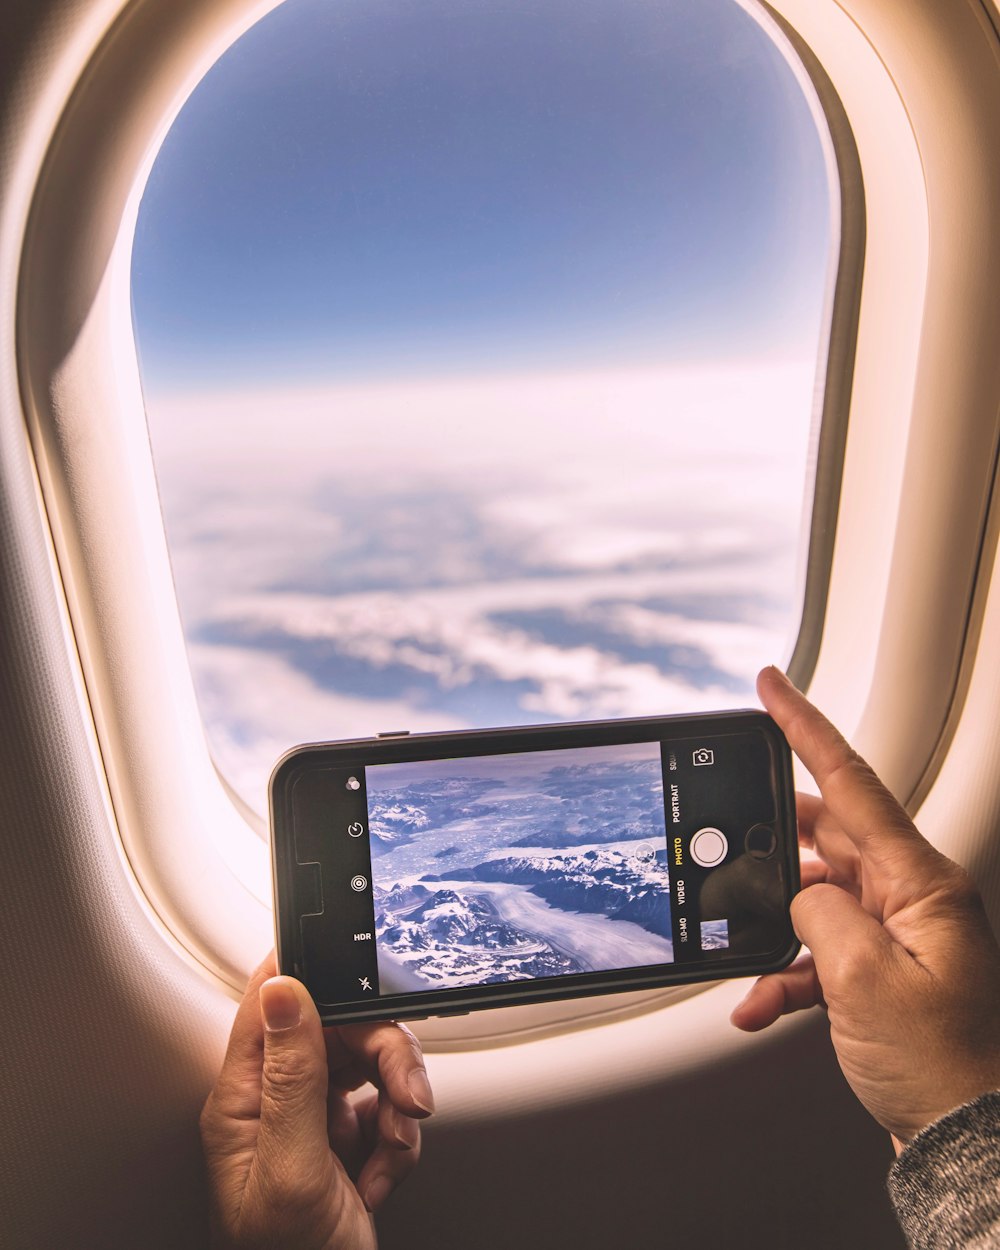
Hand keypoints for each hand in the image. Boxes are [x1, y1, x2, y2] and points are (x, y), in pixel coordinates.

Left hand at [200, 953, 433, 1249]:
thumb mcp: (291, 1167)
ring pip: (368, 1065)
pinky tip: (384, 1171)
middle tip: (408, 1093)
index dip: (314, 978)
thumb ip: (291, 1076)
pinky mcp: (342, 1141)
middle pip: (338, 1029)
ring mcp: (309, 1122)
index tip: (360, 973)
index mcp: (242, 1098)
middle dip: (385, 1057)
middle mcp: (273, 1101)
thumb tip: (283, 989)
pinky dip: (398, 1137)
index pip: (271, 1004)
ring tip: (399, 1141)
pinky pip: (384, 1107)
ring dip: (398, 1100)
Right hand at [732, 667, 999, 1148]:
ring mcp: (896, 931)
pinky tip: (759, 1001)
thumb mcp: (861, 981)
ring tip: (747, 960)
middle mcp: (912, 896)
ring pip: (814, 897)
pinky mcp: (881, 965)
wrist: (964, 1138)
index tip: (772, 685)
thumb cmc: (940, 1065)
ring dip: (772, 930)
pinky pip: (818, 947)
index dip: (806, 728)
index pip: (855, 783)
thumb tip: (798, 894)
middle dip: (772, 849)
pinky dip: (784, 971)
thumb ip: (816, 913)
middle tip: (731, 852)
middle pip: (826, 838)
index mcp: (923, 882)